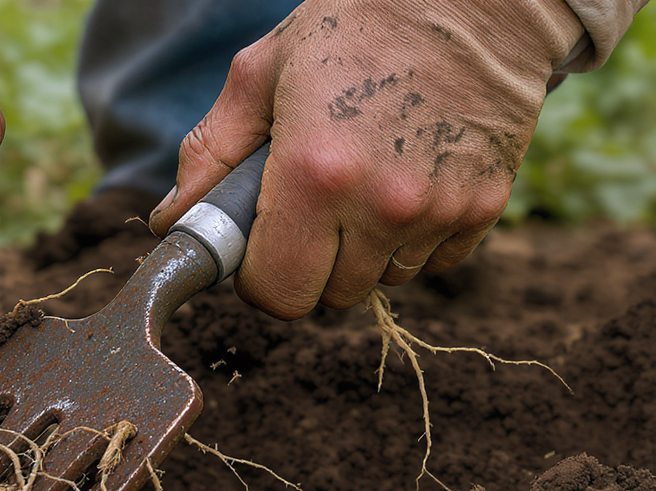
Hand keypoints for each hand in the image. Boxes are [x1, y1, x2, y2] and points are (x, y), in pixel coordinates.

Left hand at [148, 0, 584, 318]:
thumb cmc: (355, 25)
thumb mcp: (261, 74)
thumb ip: (209, 155)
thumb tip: (171, 221)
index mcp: (314, 172)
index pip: (276, 292)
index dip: (257, 277)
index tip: (260, 247)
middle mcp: (381, 203)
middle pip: (328, 298)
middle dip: (309, 265)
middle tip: (308, 208)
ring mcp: (439, 210)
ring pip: (382, 283)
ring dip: (364, 253)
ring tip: (362, 182)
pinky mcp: (484, 208)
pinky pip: (433, 263)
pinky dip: (414, 239)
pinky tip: (407, 179)